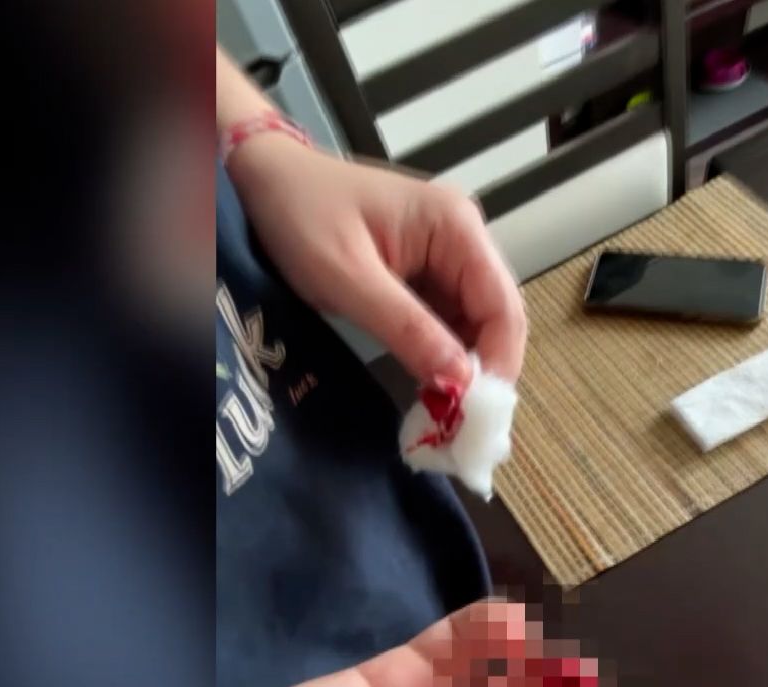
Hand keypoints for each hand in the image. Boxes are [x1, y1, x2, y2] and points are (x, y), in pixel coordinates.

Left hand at [226, 135, 526, 386]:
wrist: (264, 180)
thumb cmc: (300, 216)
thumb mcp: (348, 279)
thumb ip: (407, 329)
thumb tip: (460, 381)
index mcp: (456, 226)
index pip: (503, 305)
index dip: (498, 362)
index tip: (475, 412)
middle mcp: (463, 237)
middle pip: (496, 316)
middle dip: (484, 370)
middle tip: (461, 424)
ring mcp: (446, 255)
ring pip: (474, 323)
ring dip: (463, 367)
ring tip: (445, 413)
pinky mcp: (425, 272)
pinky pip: (447, 320)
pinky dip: (442, 355)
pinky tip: (430, 385)